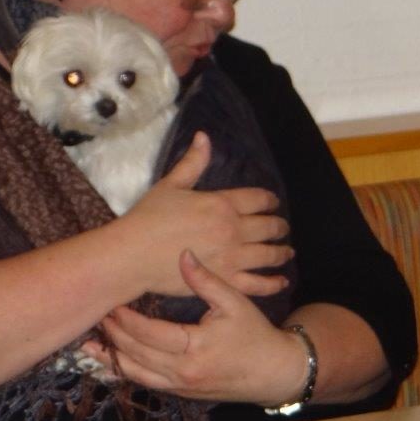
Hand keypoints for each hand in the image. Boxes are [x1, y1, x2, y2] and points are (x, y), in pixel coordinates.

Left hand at [80, 250, 306, 404]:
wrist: (274, 373)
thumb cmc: (255, 335)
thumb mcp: (235, 302)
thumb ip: (206, 280)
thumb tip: (184, 253)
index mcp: (194, 348)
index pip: (148, 334)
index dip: (126, 320)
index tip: (113, 303)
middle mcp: (182, 373)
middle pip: (136, 355)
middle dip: (114, 335)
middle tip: (98, 315)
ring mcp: (180, 387)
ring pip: (136, 375)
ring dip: (112, 359)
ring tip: (91, 343)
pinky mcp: (181, 393)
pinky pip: (147, 384)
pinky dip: (127, 373)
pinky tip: (112, 363)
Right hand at [112, 132, 292, 297]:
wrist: (133, 255)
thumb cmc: (148, 218)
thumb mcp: (171, 185)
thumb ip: (192, 163)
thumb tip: (204, 137)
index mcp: (222, 204)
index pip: (257, 199)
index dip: (269, 200)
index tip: (273, 203)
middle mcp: (233, 230)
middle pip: (268, 226)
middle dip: (279, 226)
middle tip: (282, 228)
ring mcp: (232, 257)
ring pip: (268, 255)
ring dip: (281, 252)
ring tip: (286, 251)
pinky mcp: (225, 281)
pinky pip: (258, 284)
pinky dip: (273, 283)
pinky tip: (281, 281)